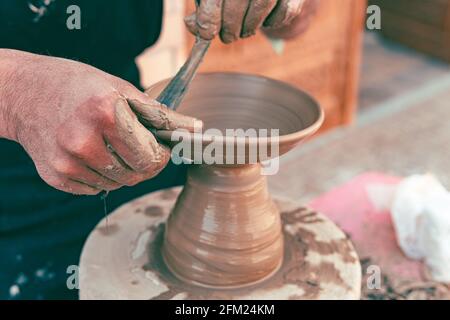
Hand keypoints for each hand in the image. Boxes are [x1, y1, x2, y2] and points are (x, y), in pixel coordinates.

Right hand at [4, 52, 198, 194]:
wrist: (24, 92)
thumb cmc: (78, 86)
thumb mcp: (120, 89)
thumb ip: (158, 114)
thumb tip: (195, 128)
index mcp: (105, 114)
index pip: (150, 157)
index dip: (162, 155)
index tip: (161, 148)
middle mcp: (84, 141)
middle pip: (136, 175)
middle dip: (145, 164)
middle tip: (139, 147)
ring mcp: (67, 162)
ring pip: (117, 184)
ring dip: (124, 170)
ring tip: (112, 146)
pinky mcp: (56, 176)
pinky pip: (96, 189)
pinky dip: (102, 176)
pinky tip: (92, 154)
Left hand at [185, 0, 305, 42]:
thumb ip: (204, 8)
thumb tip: (194, 26)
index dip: (209, 19)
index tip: (207, 34)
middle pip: (238, 0)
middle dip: (230, 26)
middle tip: (227, 37)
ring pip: (262, 4)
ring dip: (249, 26)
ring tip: (244, 31)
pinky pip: (286, 10)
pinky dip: (274, 22)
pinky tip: (264, 22)